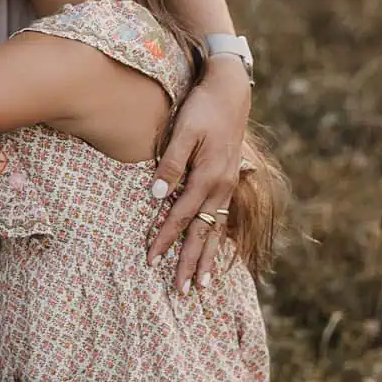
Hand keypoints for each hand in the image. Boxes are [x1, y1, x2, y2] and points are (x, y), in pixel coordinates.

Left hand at [148, 54, 251, 289]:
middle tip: (181, 292)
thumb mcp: (183, 130)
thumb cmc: (202, 108)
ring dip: (206, 258)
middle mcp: (221, 187)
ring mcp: (227, 185)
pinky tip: (214, 252)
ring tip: (200, 284)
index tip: (151, 260)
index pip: (182, 216)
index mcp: (209, 177)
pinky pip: (222, 218)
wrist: (230, 90)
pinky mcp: (227, 180)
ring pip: (216, 230)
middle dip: (190, 262)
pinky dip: (217, 240)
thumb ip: (171, 163)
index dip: (165, 239)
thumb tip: (156, 195)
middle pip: (203, 233)